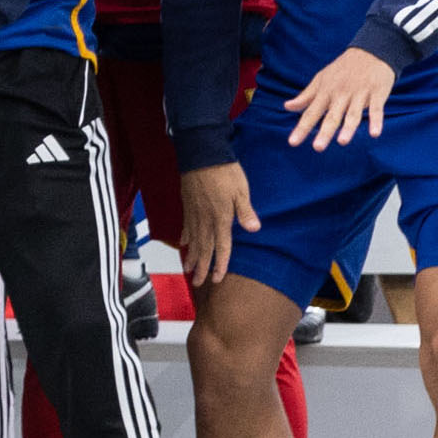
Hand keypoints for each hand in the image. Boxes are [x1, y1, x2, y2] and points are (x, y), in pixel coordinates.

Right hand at [180, 157, 253, 287]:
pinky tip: (183, 244)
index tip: (217, 279)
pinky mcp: (188, 205)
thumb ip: (246, 211)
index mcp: (220, 218)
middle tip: (197, 282)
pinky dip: (185, 237)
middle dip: (201, 267)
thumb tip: (254, 229)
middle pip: (203, 248)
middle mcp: (205, 220)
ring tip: (187, 270)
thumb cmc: (225, 172)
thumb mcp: (241, 190)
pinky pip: (186, 226)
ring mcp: (194, 213)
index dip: (220, 264)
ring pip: (192, 240)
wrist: (201, 154)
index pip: (221, 247)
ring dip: (191, 256)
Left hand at [281, 45, 399, 148]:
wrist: (371, 51)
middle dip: (325, 132)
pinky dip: (376, 121)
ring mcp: (359, 94)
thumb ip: (306, 96)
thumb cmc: (343, 69)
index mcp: (325, 92)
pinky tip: (374, 133)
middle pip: (332, 116)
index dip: (302, 128)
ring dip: (348, 128)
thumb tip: (287, 107)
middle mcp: (341, 94)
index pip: (311, 112)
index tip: (292, 143)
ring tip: (343, 142)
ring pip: (353, 113)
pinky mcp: (377, 93)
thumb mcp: (321, 79)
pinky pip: (377, 109)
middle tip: (317, 148)